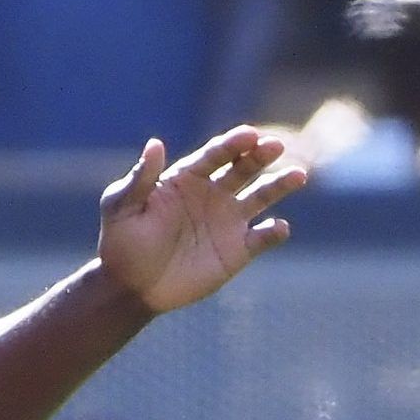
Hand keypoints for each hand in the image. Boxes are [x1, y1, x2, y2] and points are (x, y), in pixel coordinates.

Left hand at [97, 127, 307, 313]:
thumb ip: (140, 178)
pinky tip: (278, 227)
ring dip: (280, 184)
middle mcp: (212, 193)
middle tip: (275, 145)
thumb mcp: (122, 206)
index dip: (232, 144)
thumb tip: (155, 143)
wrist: (131, 285)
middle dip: (260, 155)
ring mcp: (228, 221)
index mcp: (186, 177)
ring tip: (298, 174)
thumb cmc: (121, 240)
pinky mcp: (238, 250)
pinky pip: (263, 238)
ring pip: (262, 196)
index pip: (215, 154)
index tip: (250, 134)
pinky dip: (274, 232)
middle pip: (243, 168)